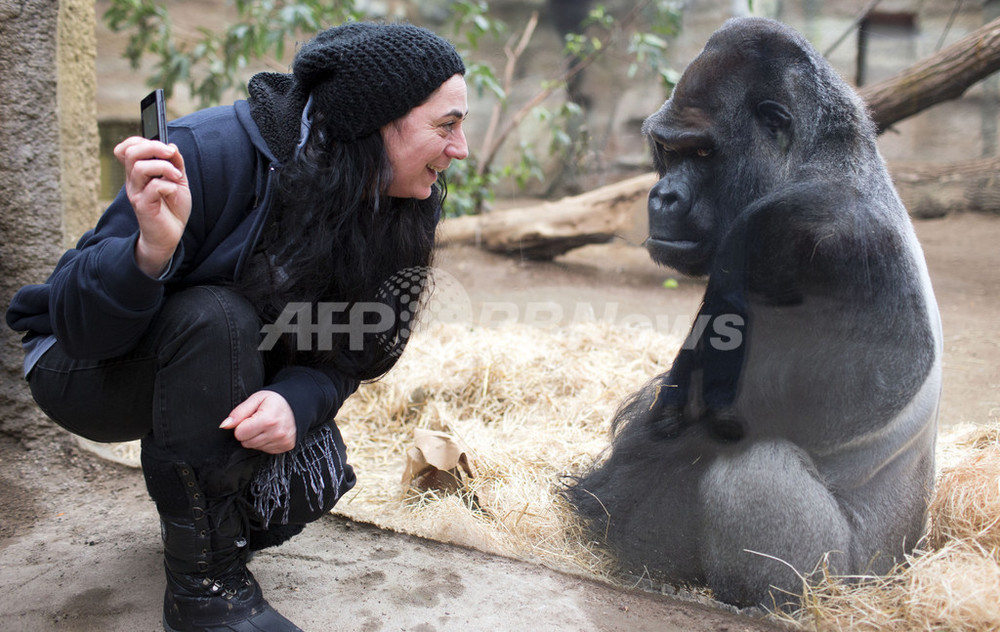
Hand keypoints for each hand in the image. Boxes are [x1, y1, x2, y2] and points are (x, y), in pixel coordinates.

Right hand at [113, 136, 191, 276]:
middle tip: (172, 155)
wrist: (170, 236)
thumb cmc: (171, 208)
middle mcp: (133, 181)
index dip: (142, 141)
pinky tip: (173, 191)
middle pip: (130, 152)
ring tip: (177, 177)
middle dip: (154, 147)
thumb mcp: (178, 181)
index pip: (126, 148)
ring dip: (164, 167)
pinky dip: (168, 185)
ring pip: (140, 167)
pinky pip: (154, 187)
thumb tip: (172, 146)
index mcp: (138, 172)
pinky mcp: (143, 206)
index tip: (165, 148)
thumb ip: (175, 163)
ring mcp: (136, 193)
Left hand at [220, 391, 296, 453]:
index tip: (250, 417)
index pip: (239, 433)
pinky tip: (272, 431)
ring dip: (257, 438)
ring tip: (266, 425)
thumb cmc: (276, 400)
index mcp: (268, 419)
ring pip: (255, 447)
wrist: (298, 404)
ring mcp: (282, 441)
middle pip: (246, 443)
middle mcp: (277, 433)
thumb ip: (239, 412)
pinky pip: (265, 450)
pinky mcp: (286, 446)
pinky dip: (266, 441)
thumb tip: (225, 425)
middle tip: (258, 421)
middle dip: (248, 432)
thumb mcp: (256, 399)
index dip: (241, 425)